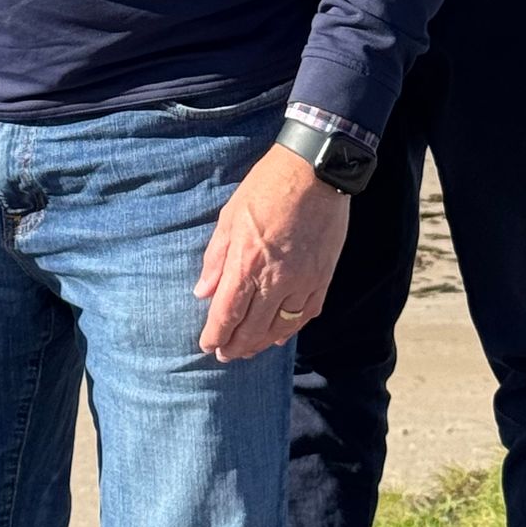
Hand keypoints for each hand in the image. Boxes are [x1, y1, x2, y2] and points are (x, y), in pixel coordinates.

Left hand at [195, 147, 349, 360]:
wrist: (315, 172)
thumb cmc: (266, 188)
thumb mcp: (230, 217)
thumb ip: (216, 259)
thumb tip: (203, 292)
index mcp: (247, 263)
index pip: (226, 313)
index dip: (215, 335)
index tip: (207, 345)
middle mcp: (275, 279)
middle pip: (252, 328)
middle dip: (235, 346)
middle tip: (224, 355)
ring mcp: (303, 281)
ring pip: (280, 328)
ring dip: (261, 344)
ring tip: (247, 350)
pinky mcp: (323, 278)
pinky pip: (305, 315)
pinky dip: (291, 330)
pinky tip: (280, 336)